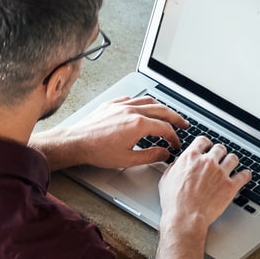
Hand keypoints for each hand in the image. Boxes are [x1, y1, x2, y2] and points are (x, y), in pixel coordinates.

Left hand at [36, 96, 186, 171]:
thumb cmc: (97, 151)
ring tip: (167, 114)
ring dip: (161, 108)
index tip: (175, 144)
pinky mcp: (112, 104)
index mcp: (138, 124)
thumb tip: (164, 153)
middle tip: (183, 124)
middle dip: (175, 117)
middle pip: (162, 110)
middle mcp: (131, 111)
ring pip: (148, 101)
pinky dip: (142, 103)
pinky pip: (132, 99)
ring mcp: (121, 105)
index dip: (174, 137)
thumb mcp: (127, 159)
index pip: (165, 128)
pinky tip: (143, 108)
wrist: (76, 142)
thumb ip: (150, 156)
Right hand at [158, 136, 249, 230]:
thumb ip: (174, 167)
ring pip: (233, 158)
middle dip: (219, 153)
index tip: (207, 147)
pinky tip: (244, 176)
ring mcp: (220, 173)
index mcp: (191, 158)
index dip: (206, 143)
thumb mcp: (166, 180)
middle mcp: (207, 162)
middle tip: (219, 158)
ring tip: (231, 165)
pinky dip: (245, 175)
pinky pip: (244, 175)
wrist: (185, 217)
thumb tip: (178, 163)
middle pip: (220, 148)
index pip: (202, 141)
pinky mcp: (230, 186)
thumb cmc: (174, 202)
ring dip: (232, 161)